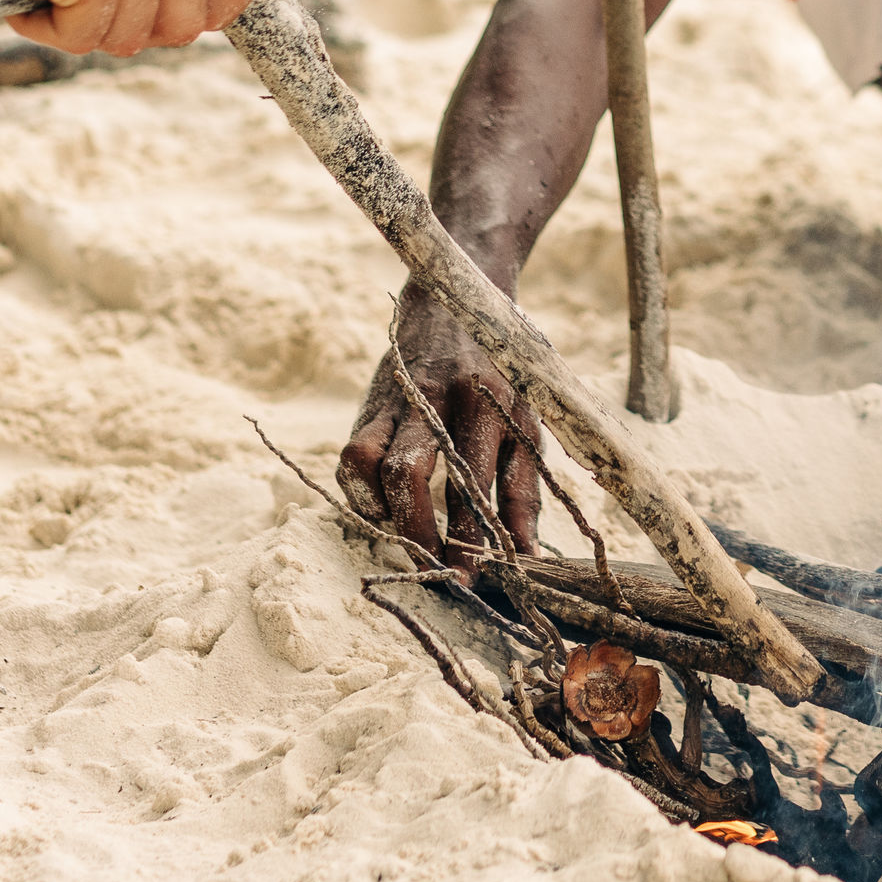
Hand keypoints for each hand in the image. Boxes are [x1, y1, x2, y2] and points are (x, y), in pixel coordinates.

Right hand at [341, 283, 537, 559]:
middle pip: (411, 473)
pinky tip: (388, 513)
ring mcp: (396, 399)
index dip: (473, 536)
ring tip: (412, 546)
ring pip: (369, 464)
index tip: (477, 580)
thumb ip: (525, 491)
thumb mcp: (529, 422)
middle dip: (420, 534)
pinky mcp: (370, 405)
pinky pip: (352, 455)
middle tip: (437, 575)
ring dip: (386, 515)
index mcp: (486, 400)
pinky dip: (363, 494)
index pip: (473, 480)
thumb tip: (529, 559)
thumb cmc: (503, 376)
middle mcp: (436, 397)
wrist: (456, 301)